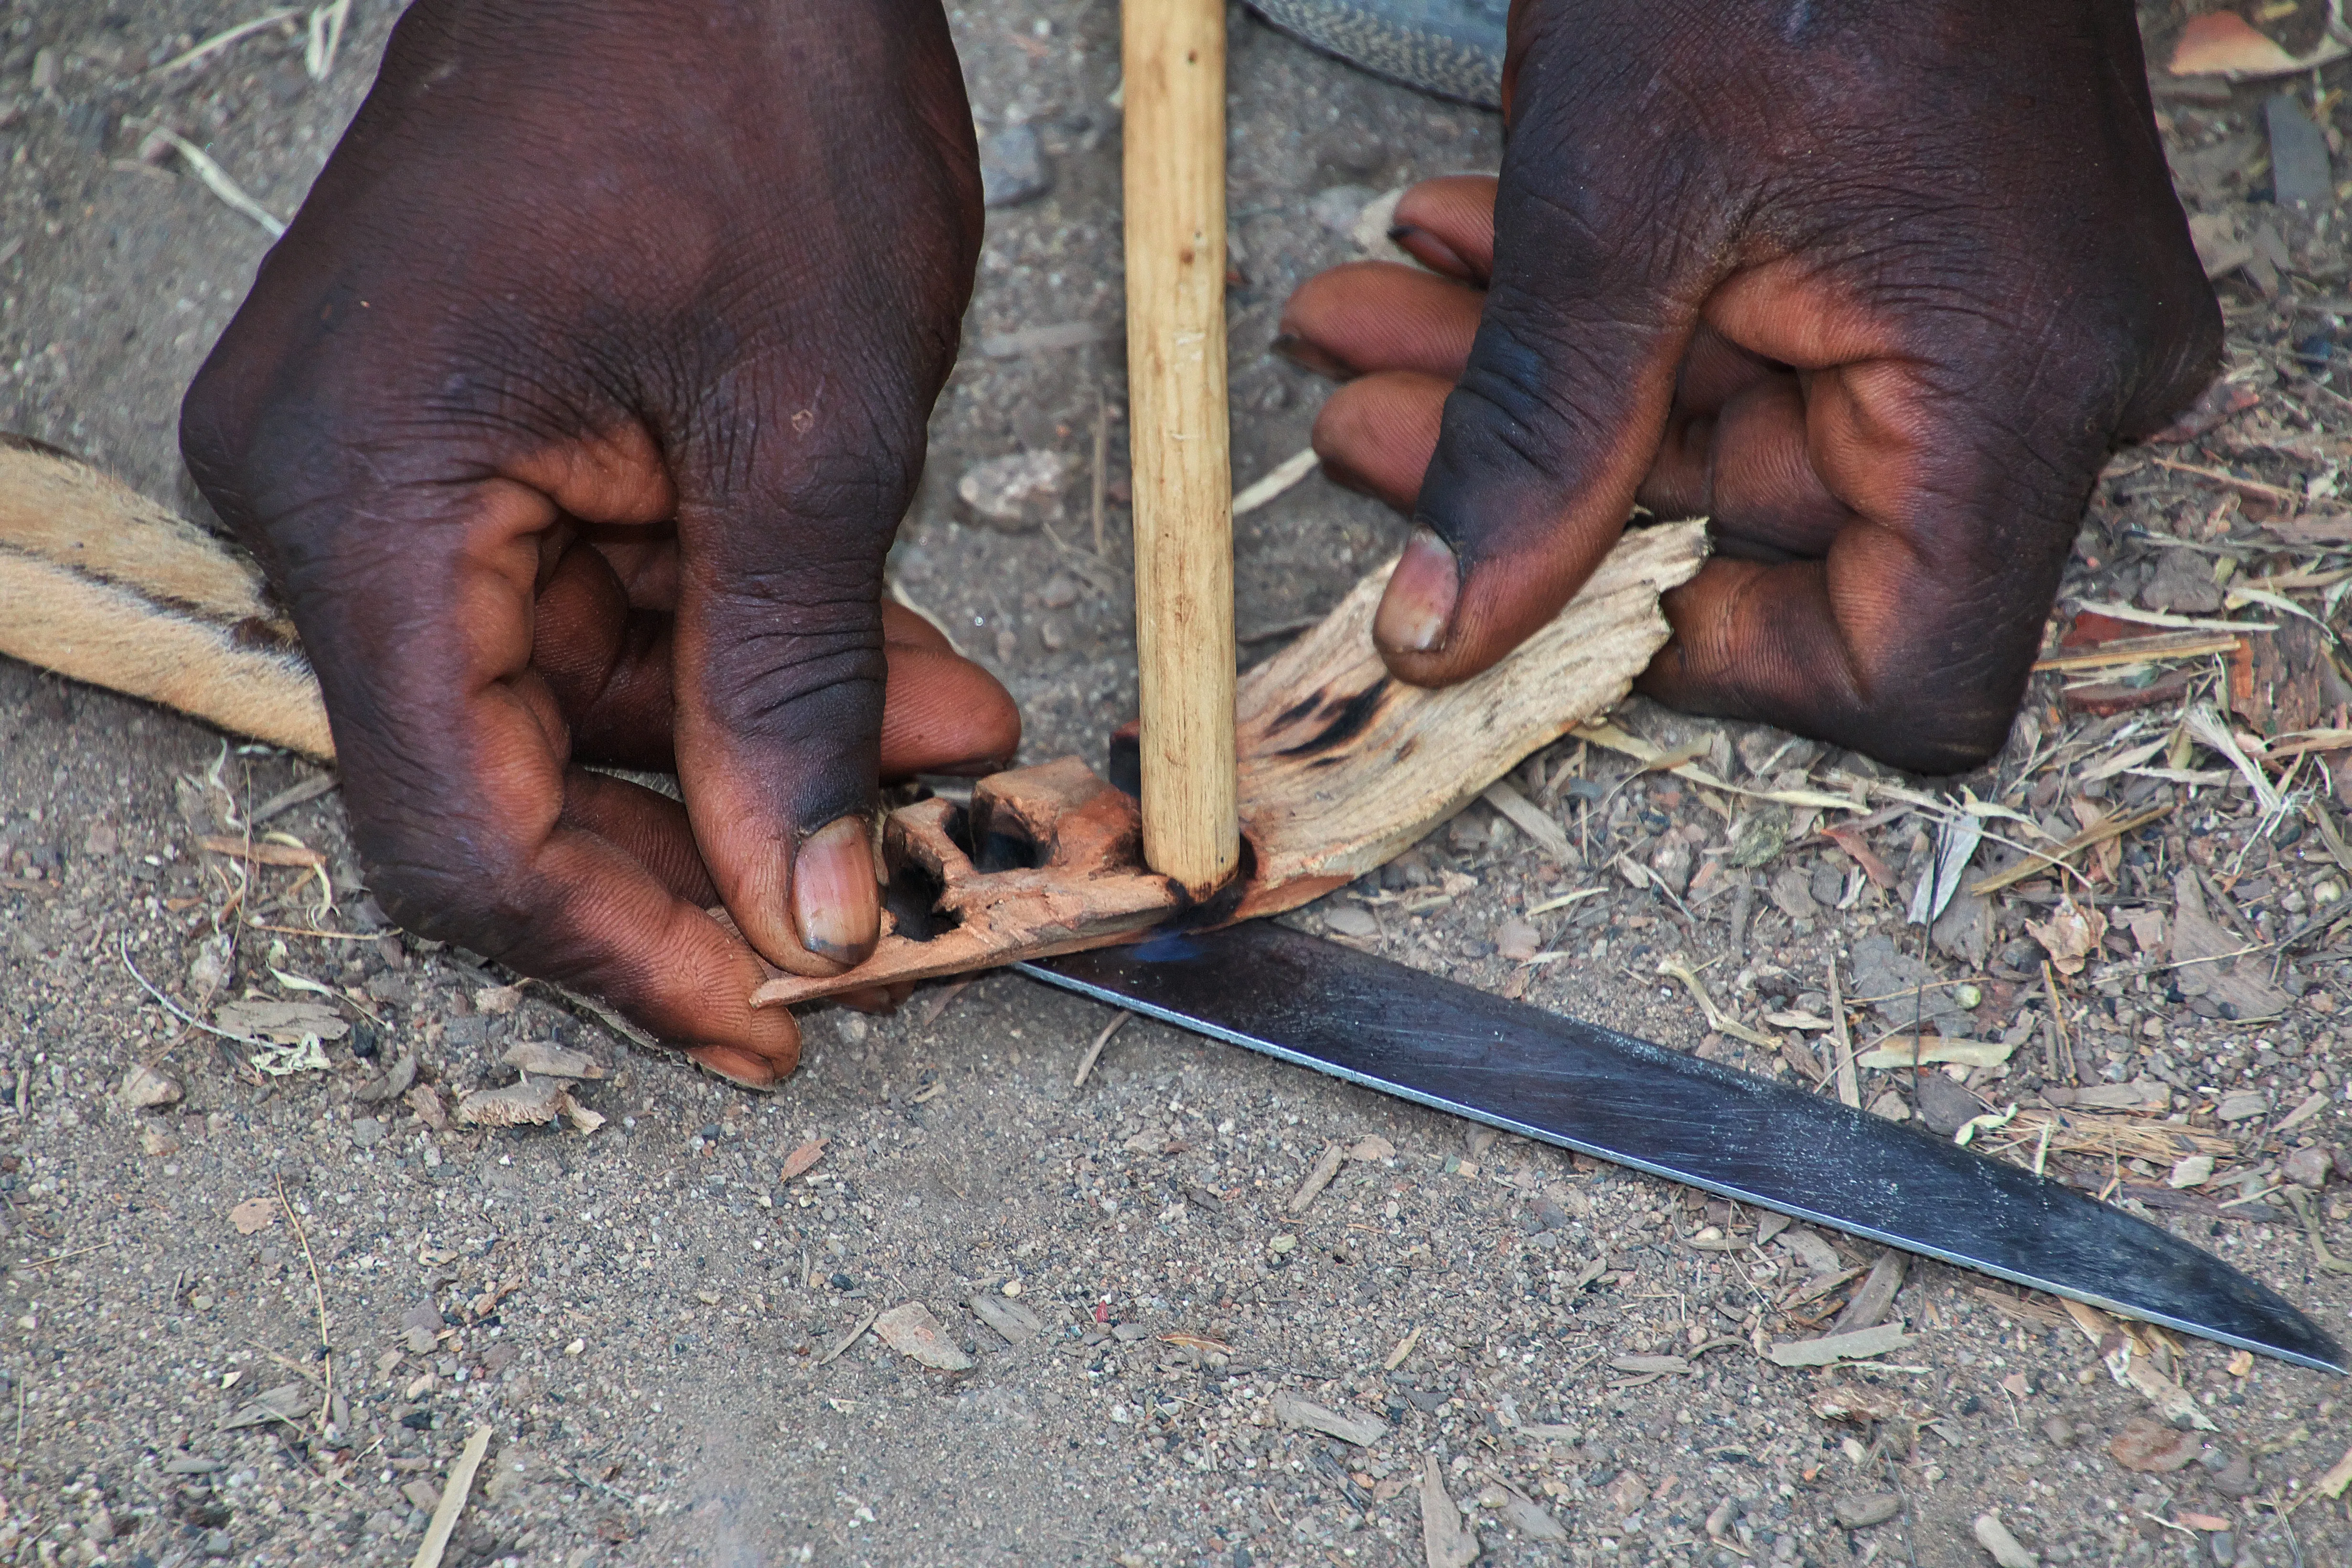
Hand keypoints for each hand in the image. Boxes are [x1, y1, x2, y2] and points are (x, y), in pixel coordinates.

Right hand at [180, 0, 1014, 1084]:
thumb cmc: (746, 97)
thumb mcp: (812, 425)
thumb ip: (790, 685)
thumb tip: (801, 907)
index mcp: (366, 497)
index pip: (457, 829)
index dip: (621, 955)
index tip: (774, 1020)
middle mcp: (327, 501)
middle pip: (501, 784)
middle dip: (710, 851)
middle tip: (882, 904)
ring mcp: (384, 470)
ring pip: (567, 704)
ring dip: (754, 744)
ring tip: (941, 746)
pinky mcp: (464, 441)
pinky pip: (587, 608)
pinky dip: (730, 651)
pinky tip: (881, 671)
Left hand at [1277, 0, 2218, 773]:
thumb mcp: (1620, 200)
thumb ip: (1537, 441)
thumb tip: (1443, 634)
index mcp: (2016, 385)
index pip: (1901, 668)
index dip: (1701, 661)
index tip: (1529, 601)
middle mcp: (2036, 381)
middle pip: (1762, 544)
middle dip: (1537, 485)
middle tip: (1361, 415)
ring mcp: (1980, 325)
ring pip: (1715, 439)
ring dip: (1527, 392)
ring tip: (1362, 320)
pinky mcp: (1915, 269)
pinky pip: (1740, 348)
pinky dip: (1590, 319)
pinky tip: (1447, 252)